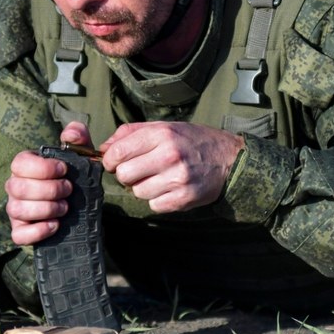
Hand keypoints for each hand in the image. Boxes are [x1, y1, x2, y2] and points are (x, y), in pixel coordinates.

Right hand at [4, 122, 92, 245]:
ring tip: (65, 208)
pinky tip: (56, 225)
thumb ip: (77, 136)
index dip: (43, 168)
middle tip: (69, 190)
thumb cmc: (72, 174)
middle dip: (49, 190)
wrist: (77, 202)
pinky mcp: (21, 230)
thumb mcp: (79, 152)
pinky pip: (19, 235)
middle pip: (19, 188)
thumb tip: (70, 134)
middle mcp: (15, 187)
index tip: (64, 170)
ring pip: (17, 210)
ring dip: (45, 209)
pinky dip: (38, 231)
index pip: (20, 164)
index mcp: (24, 166)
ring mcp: (16, 209)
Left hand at [99, 122, 243, 212]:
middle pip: (125, 175)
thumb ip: (131, 133)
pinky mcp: (184, 198)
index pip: (118, 152)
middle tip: (139, 170)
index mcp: (162, 134)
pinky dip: (158, 200)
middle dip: (127, 174)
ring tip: (159, 178)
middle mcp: (170, 155)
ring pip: (138, 192)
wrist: (229, 159)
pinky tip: (169, 188)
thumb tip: (103, 148)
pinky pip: (154, 205)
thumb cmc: (193, 141)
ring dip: (143, 188)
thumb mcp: (164, 127)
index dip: (110, 160)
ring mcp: (178, 178)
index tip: (114, 162)